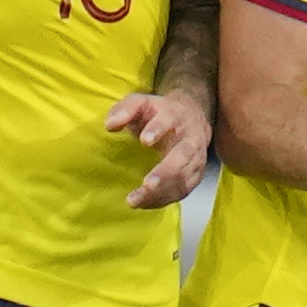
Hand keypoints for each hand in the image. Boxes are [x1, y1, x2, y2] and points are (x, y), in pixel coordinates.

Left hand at [109, 87, 212, 207]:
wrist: (192, 117)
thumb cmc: (160, 112)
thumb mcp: (141, 102)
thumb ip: (125, 110)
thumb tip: (109, 126)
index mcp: (176, 115)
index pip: (169, 120)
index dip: (158, 129)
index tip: (144, 141)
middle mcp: (191, 138)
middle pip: (183, 155)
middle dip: (166, 171)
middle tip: (148, 184)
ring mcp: (197, 158)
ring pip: (184, 177)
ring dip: (162, 191)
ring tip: (135, 201)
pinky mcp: (196, 175)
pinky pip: (182, 190)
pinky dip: (163, 199)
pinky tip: (144, 203)